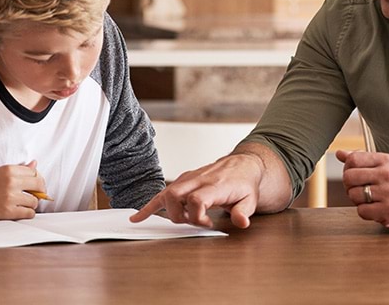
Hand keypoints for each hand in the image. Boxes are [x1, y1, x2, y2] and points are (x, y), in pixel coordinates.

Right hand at [0, 160, 46, 220]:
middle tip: (35, 195)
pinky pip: (29, 213)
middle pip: (39, 184)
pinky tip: (20, 211)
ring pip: (35, 201)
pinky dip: (27, 213)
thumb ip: (18, 169)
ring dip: (31, 204)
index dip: (37, 179)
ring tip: (23, 204)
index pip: (34, 172)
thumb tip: (35, 163)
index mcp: (9, 170)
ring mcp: (10, 197)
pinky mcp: (7, 211)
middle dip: (40, 191)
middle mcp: (11, 182)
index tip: (35, 185)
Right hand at [130, 153, 264, 228]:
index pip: (196, 199)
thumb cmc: (244, 184)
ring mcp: (189, 179)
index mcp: (214, 185)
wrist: (242, 166)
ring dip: (169, 211)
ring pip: (167, 193)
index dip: (196, 215)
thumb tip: (241, 222)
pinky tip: (137, 217)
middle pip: (175, 195)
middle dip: (178, 215)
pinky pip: (163, 193)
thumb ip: (243, 211)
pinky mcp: (183, 181)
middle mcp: (198, 179)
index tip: (207, 223)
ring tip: (184, 219)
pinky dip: (150, 206)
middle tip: (192, 223)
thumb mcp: (250, 199)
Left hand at [336, 150, 388, 232]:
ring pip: (353, 195)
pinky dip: (366, 213)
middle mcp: (388, 174)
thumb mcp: (386, 167)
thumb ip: (363, 160)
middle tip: (361, 191)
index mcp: (386, 161)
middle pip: (348, 177)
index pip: (353, 159)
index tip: (355, 177)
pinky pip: (362, 211)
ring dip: (358, 201)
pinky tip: (377, 210)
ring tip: (372, 201)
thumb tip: (339, 154)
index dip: (348, 169)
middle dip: (350, 187)